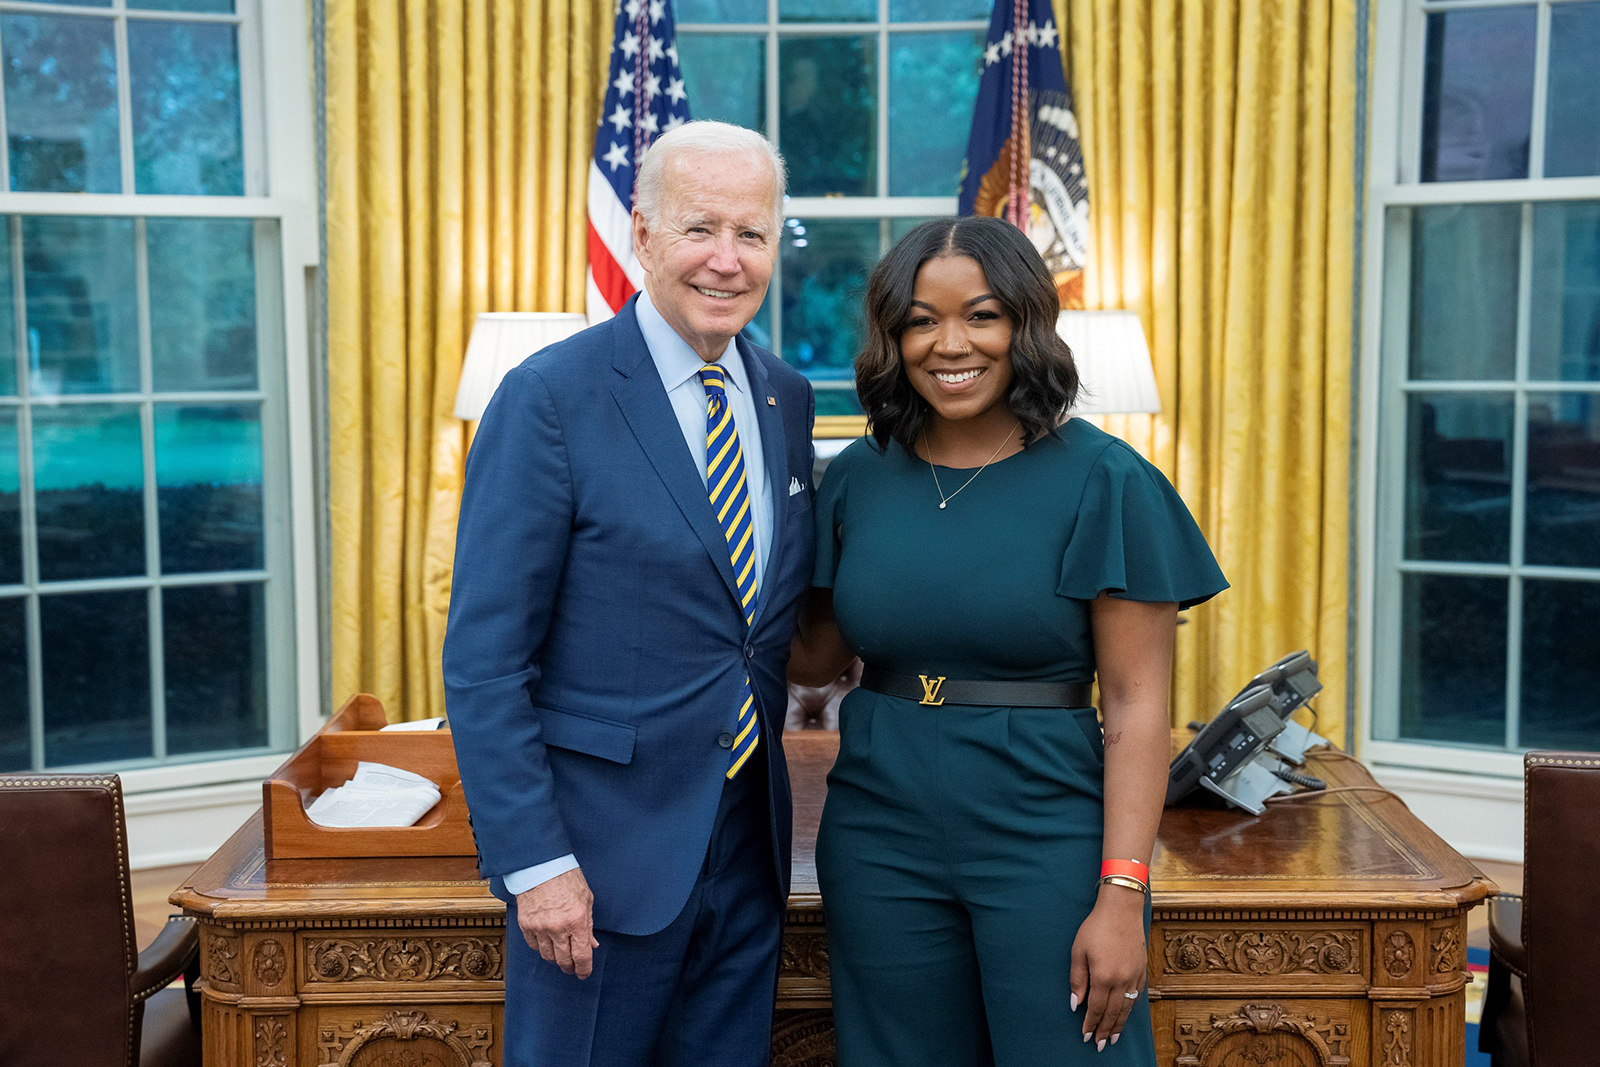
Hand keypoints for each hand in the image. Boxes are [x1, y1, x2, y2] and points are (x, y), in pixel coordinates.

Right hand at [516, 868, 598, 978]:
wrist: (541, 865)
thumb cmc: (567, 878)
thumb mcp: (586, 900)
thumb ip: (589, 925)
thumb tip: (592, 944)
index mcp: (577, 920)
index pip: (582, 956)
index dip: (584, 969)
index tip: (584, 973)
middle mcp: (558, 927)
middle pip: (564, 960)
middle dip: (570, 967)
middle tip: (573, 967)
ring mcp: (540, 927)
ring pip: (547, 956)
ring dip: (556, 958)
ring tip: (560, 953)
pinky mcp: (526, 925)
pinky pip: (534, 946)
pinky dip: (542, 947)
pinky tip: (547, 942)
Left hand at [1069, 885, 1147, 1050]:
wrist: (1121, 909)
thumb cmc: (1096, 927)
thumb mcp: (1078, 951)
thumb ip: (1078, 979)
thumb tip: (1076, 1003)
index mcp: (1103, 976)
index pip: (1097, 1008)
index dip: (1090, 1024)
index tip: (1085, 1036)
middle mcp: (1121, 980)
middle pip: (1113, 1012)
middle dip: (1104, 1030)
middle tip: (1099, 1044)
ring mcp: (1134, 976)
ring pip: (1127, 1007)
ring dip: (1119, 1024)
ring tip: (1112, 1038)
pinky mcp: (1142, 970)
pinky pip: (1137, 996)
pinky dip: (1130, 1009)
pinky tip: (1125, 1014)